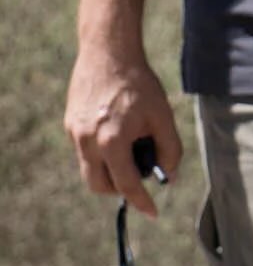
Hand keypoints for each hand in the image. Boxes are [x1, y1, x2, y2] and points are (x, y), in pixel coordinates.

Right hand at [64, 46, 182, 217]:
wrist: (109, 52)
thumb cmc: (140, 85)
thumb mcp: (163, 119)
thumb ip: (169, 152)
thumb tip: (168, 177)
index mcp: (112, 141)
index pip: (127, 185)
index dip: (142, 202)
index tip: (153, 213)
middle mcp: (87, 140)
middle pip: (99, 185)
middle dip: (120, 189)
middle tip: (140, 177)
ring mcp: (74, 131)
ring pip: (89, 170)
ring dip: (110, 172)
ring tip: (131, 151)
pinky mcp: (70, 123)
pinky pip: (85, 152)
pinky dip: (102, 155)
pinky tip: (118, 135)